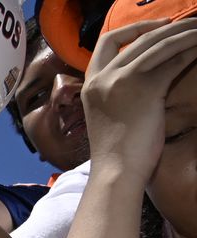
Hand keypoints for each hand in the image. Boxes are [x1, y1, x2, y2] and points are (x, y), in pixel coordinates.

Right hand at [83, 18, 196, 177]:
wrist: (116, 171)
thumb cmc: (117, 150)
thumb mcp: (109, 113)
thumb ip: (118, 90)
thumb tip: (147, 74)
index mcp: (91, 83)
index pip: (108, 42)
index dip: (134, 29)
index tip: (156, 28)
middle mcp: (103, 78)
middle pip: (138, 39)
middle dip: (168, 27)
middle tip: (190, 25)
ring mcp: (122, 81)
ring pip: (158, 44)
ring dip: (185, 34)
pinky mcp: (145, 89)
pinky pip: (173, 61)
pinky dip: (190, 51)